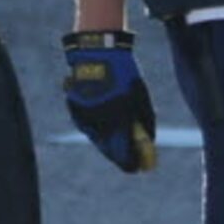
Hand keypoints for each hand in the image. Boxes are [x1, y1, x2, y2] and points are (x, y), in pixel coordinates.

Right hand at [63, 30, 158, 172]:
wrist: (97, 54)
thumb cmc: (124, 75)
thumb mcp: (140, 97)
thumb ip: (145, 121)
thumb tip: (148, 141)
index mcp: (119, 118)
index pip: (124, 152)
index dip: (132, 162)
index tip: (138, 169)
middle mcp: (100, 120)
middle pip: (109, 150)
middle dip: (119, 156)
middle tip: (128, 161)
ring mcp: (85, 115)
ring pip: (97, 139)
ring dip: (107, 144)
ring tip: (117, 145)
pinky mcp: (75, 110)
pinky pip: (87, 127)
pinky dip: (96, 131)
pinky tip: (104, 129)